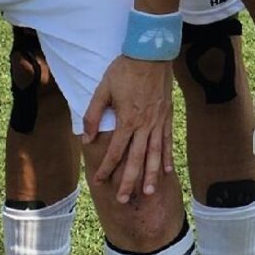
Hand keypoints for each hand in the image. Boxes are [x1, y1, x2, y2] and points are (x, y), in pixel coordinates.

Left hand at [84, 54, 175, 203]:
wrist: (151, 54)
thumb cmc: (124, 70)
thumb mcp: (103, 89)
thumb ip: (94, 115)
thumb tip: (87, 138)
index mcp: (127, 120)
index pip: (115, 151)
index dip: (106, 167)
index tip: (99, 181)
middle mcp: (144, 126)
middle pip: (136, 159)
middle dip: (129, 181)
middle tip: (123, 199)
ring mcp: (158, 122)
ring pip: (155, 155)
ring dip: (150, 175)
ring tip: (147, 193)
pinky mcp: (167, 117)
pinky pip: (167, 141)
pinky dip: (167, 157)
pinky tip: (167, 171)